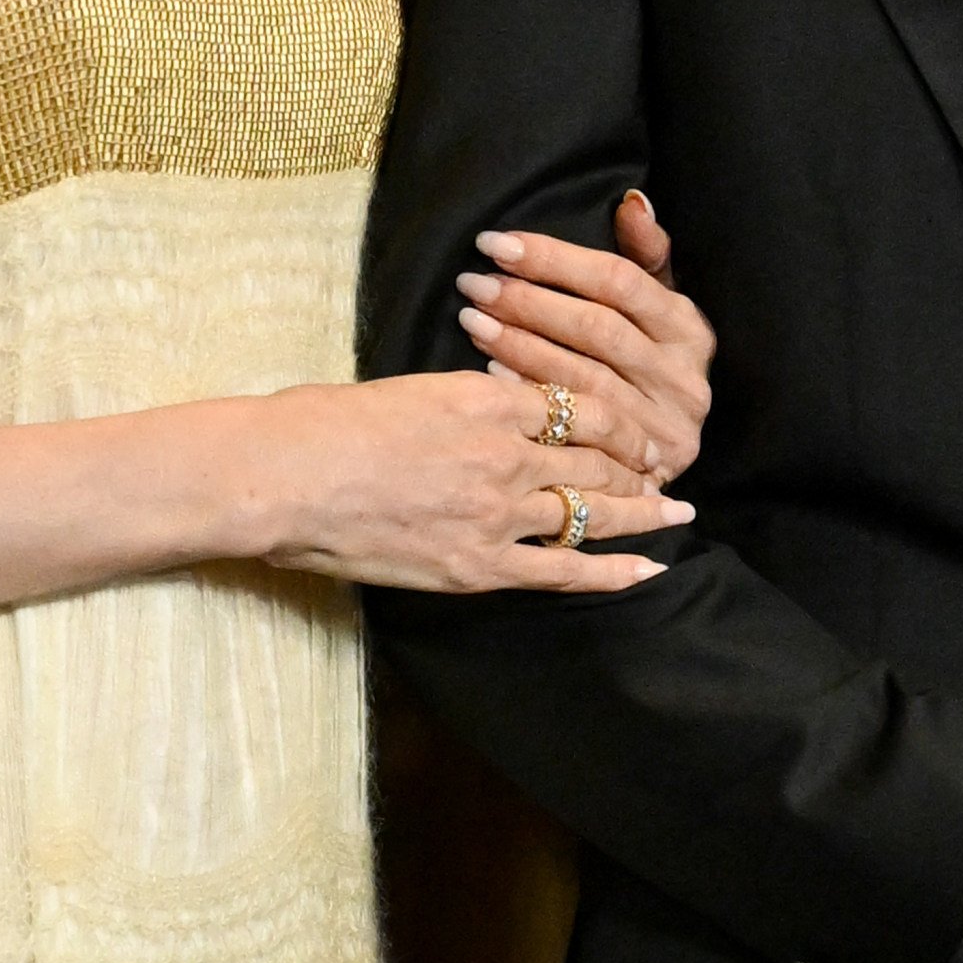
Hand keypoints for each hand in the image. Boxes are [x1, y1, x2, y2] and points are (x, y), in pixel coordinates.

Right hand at [252, 366, 693, 593]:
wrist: (285, 477)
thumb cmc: (324, 426)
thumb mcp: (410, 390)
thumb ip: (465, 401)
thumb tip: (495, 408)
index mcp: (488, 396)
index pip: (580, 406)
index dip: (620, 419)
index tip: (636, 426)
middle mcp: (507, 450)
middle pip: (598, 457)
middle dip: (640, 463)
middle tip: (670, 468)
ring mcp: (496, 511)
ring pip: (592, 509)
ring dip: (643, 511)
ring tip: (677, 513)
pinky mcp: (477, 564)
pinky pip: (564, 570)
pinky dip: (614, 571)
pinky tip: (652, 570)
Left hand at [455, 191, 715, 485]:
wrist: (667, 455)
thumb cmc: (651, 368)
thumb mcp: (661, 309)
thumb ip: (646, 257)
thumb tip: (632, 202)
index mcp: (690, 329)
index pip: (619, 281)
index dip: (555, 259)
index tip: (498, 243)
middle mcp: (684, 378)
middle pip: (597, 328)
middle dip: (529, 302)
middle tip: (473, 283)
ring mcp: (664, 427)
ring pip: (582, 377)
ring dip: (520, 346)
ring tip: (472, 320)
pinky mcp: (639, 468)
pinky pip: (573, 426)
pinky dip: (530, 394)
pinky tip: (489, 372)